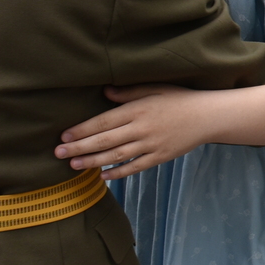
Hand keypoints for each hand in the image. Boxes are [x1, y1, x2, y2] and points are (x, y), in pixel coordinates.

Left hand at [56, 85, 208, 178]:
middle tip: (57, 154)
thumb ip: (128, 92)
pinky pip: (135, 167)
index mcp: (138, 109)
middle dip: (79, 148)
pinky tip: (103, 175)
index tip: (64, 136)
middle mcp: (142, 128)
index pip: (103, 121)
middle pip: (105, 141)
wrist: (207, 116)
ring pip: (116, 156)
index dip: (82, 130)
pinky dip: (118, 172)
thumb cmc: (179, 98)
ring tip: (73, 166)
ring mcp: (151, 145)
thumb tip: (104, 93)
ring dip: (92, 161)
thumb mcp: (155, 88)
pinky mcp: (160, 157)